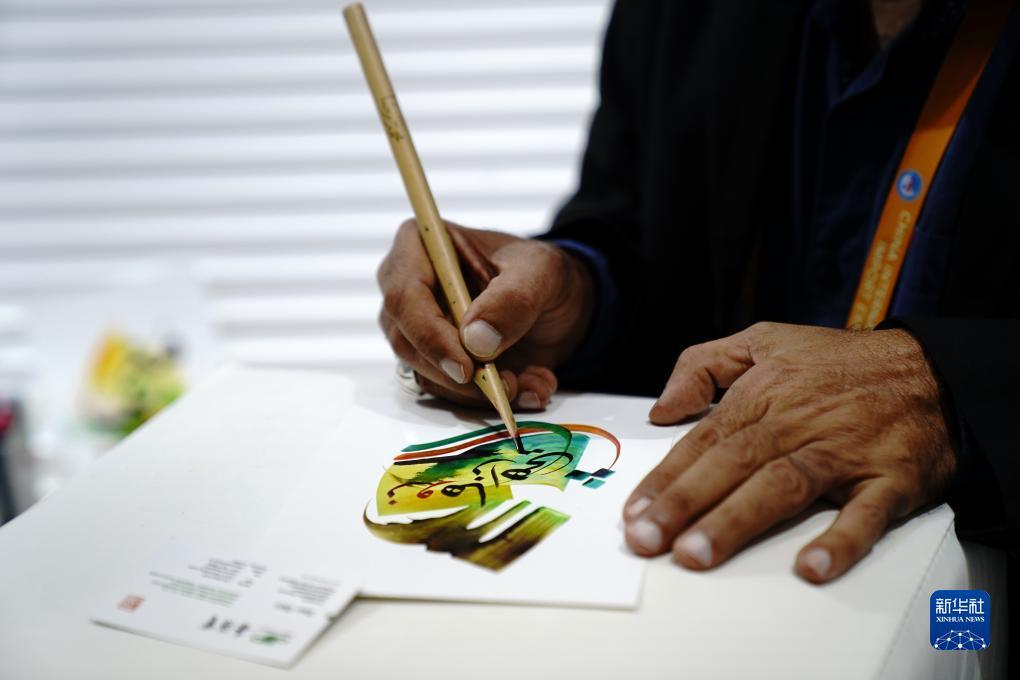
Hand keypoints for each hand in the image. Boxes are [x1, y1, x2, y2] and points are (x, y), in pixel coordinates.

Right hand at [377, 219, 594, 409]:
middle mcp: (406, 287)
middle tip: (508, 383)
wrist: (555, 302)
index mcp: (420, 245)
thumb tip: (475, 341)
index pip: (404, 296)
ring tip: (529, 382)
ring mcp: (415, 327)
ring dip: (479, 391)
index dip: (430, 336)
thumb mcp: (540, 272)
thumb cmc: (539, 272)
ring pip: (425, 373)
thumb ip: (512, 300)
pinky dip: (487, 398)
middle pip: (407, 341)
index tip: (466, 366)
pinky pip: (447, 390)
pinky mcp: (432, 360)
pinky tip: (528, 386)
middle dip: (458, 373)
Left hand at [622, 322, 956, 582]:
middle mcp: (798, 423)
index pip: (703, 441)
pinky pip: (864, 513)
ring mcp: (843, 452)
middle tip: (649, 540)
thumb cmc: (839, 361)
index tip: (634, 513)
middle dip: (686, 503)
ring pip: (783, 487)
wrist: (930, 369)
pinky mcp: (888, 479)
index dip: (666, 478)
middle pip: (733, 464)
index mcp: (764, 394)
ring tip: (700, 552)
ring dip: (739, 521)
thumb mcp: (763, 339)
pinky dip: (840, 540)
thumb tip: (662, 408)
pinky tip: (811, 566)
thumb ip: (702, 366)